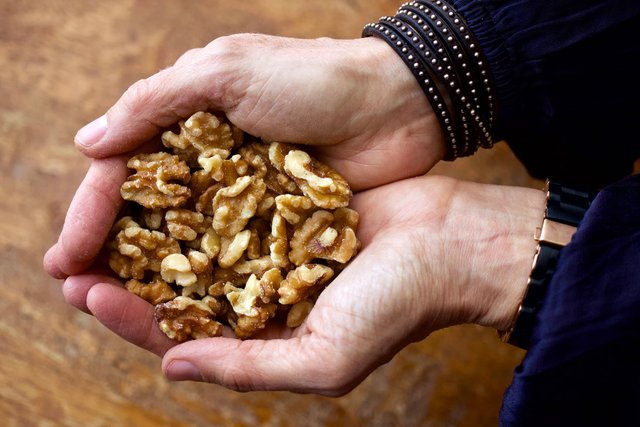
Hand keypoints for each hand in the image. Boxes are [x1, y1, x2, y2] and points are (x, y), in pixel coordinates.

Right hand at [45, 34, 444, 278]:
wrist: (398, 104)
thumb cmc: (315, 79)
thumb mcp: (228, 72)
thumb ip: (155, 104)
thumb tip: (85, 144)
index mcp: (187, 122)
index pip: (121, 173)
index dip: (88, 215)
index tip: (64, 260)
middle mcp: (208, 163)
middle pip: (146, 214)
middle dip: (109, 252)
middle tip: (78, 293)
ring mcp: (243, 197)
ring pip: (184, 242)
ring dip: (150, 274)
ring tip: (116, 309)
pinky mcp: (277, 222)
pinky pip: (231, 256)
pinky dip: (206, 278)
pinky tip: (183, 306)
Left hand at [57, 176, 543, 394]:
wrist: (449, 242)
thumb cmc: (398, 306)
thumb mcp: (324, 360)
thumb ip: (248, 368)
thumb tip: (170, 368)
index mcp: (264, 336)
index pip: (181, 334)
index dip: (131, 319)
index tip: (88, 294)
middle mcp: (261, 294)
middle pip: (179, 287)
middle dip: (127, 276)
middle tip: (75, 258)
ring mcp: (272, 247)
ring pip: (198, 243)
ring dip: (153, 233)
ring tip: (106, 214)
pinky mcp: (285, 207)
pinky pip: (231, 203)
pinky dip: (197, 197)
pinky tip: (163, 182)